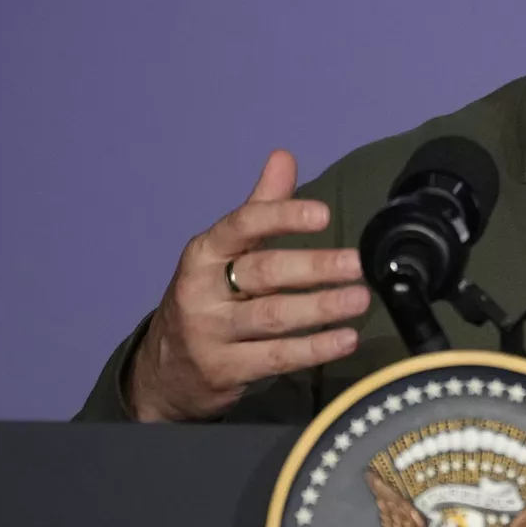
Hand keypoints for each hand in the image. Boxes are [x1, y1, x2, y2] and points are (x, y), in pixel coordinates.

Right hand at [129, 150, 368, 421]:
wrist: (164, 369)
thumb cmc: (207, 299)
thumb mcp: (224, 252)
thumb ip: (259, 207)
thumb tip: (284, 156)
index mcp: (204, 252)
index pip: (243, 225)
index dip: (283, 217)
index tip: (324, 214)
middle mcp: (202, 290)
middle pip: (265, 272)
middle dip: (315, 266)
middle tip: (357, 263)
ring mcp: (211, 332)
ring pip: (273, 317)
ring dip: (321, 307)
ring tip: (360, 299)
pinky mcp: (225, 370)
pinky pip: (276, 357)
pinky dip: (314, 348)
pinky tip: (346, 339)